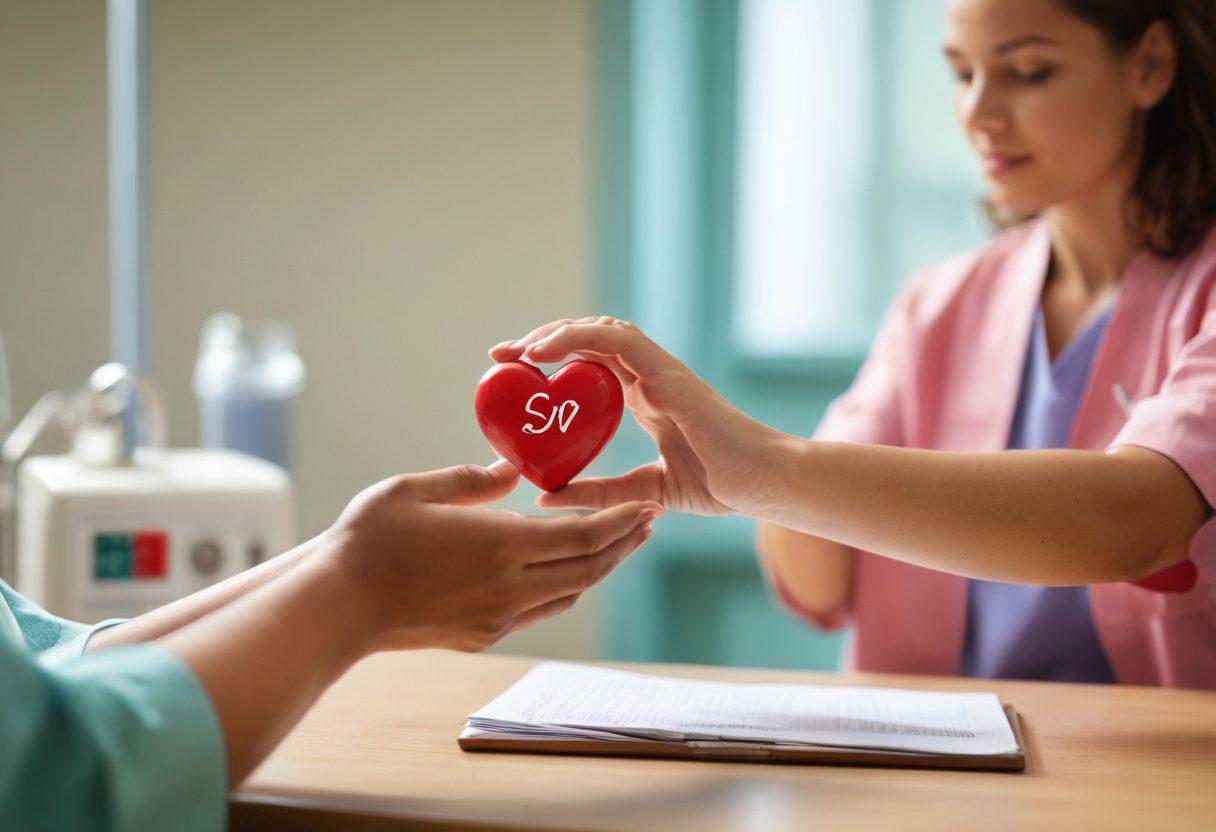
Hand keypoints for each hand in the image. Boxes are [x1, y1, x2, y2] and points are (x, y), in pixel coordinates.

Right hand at [320, 459, 661, 652]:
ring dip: (600, 567)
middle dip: (624, 543)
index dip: (620, 521)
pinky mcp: (484, 635)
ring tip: (618, 543)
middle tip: (647, 521)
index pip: (581, 535)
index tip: (644, 505)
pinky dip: (567, 586)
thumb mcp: (414, 491)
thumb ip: (471, 480)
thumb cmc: (366, 542)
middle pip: (588, 567)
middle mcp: (509, 587)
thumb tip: (512, 468)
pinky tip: (569, 570)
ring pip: (570, 592)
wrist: (337, 609)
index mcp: (499, 545)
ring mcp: (499, 617)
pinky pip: (542, 609)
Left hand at [489, 317, 782, 514]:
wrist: (762, 485)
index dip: (548, 362)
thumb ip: (599, 492)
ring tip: (518, 351)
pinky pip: (620, 341)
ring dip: (554, 333)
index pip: (588, 364)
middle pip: (588, 340)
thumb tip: (544, 497)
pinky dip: (578, 338)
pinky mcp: (670, 373)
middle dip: (541, 341)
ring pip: (600, 330)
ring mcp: (660, 371)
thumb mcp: (642, 492)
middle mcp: (648, 377)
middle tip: (499, 358)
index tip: (508, 374)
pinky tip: (545, 353)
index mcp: (643, 398)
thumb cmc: (719, 485)